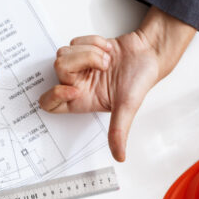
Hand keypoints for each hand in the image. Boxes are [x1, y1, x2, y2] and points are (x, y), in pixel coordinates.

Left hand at [38, 7, 195, 161]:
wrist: (150, 53)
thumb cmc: (141, 80)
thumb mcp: (128, 108)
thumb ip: (119, 132)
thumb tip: (120, 156)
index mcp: (82, 101)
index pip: (48, 103)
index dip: (55, 95)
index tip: (74, 89)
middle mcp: (77, 85)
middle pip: (58, 69)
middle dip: (81, 62)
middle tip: (103, 67)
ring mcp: (79, 66)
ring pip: (64, 53)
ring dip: (90, 52)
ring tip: (108, 59)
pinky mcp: (83, 49)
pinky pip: (75, 42)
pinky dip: (94, 42)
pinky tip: (108, 50)